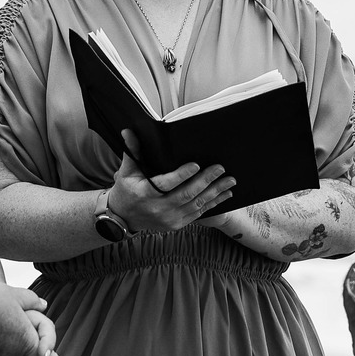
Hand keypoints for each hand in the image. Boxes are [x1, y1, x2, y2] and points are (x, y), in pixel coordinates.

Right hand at [108, 130, 234, 232]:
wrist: (125, 218)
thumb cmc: (126, 190)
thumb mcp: (126, 171)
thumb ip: (132, 151)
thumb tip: (128, 131)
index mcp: (145, 193)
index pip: (165, 184)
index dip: (181, 175)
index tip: (196, 165)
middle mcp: (159, 208)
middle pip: (186, 194)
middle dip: (205, 181)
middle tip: (220, 168)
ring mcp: (169, 218)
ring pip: (196, 204)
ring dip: (215, 192)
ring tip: (230, 181)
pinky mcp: (178, 224)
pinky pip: (199, 213)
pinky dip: (214, 203)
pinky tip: (225, 194)